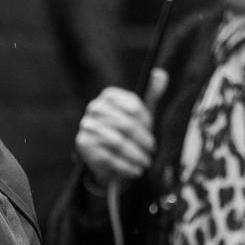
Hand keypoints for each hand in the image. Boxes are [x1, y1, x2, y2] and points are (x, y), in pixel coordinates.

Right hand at [75, 69, 167, 186]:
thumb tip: (161, 74)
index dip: (148, 123)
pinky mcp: (83, 144)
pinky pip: (109, 157)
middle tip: (152, 151)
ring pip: (119, 143)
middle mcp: (94, 107)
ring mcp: (87, 126)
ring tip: (145, 162)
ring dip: (136, 156)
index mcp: (110, 96)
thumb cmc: (127, 132)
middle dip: (143, 141)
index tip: (153, 132)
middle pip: (127, 126)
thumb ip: (152, 94)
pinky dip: (126, 166)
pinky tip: (135, 170)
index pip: (135, 107)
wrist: (105, 155)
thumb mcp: (141, 114)